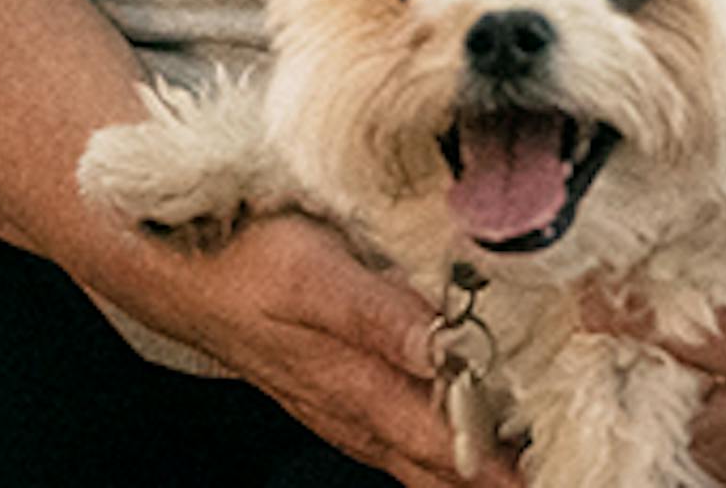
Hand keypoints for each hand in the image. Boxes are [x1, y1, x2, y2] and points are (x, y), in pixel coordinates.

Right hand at [119, 212, 515, 487]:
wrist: (170, 263)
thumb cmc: (241, 260)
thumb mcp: (315, 276)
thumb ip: (381, 317)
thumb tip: (445, 353)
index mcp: (357, 386)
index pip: (445, 446)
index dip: (501, 467)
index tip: (550, 475)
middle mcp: (353, 409)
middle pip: (436, 466)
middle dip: (495, 478)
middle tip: (556, 476)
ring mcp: (341, 405)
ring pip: (416, 457)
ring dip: (469, 467)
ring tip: (525, 473)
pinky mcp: (332, 389)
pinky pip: (394, 435)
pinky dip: (436, 447)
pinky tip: (461, 443)